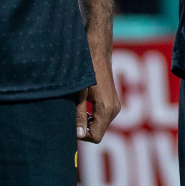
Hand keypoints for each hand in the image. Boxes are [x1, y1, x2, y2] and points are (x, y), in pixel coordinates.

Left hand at [75, 0, 119, 142]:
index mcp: (107, 109)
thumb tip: (78, 135)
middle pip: (98, 131)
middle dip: (83, 128)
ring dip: (86, 121)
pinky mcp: (112, 99)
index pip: (95, 136)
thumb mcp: (78, 93)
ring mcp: (115, 104)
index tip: (70, 124)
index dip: (81, 135)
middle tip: (69, 115)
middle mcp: (114, 109)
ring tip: (75, 106)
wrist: (96, 48)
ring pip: (99, 124)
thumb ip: (78, 116)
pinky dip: (90, 115)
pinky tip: (81, 102)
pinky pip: (101, 116)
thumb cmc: (85, 68)